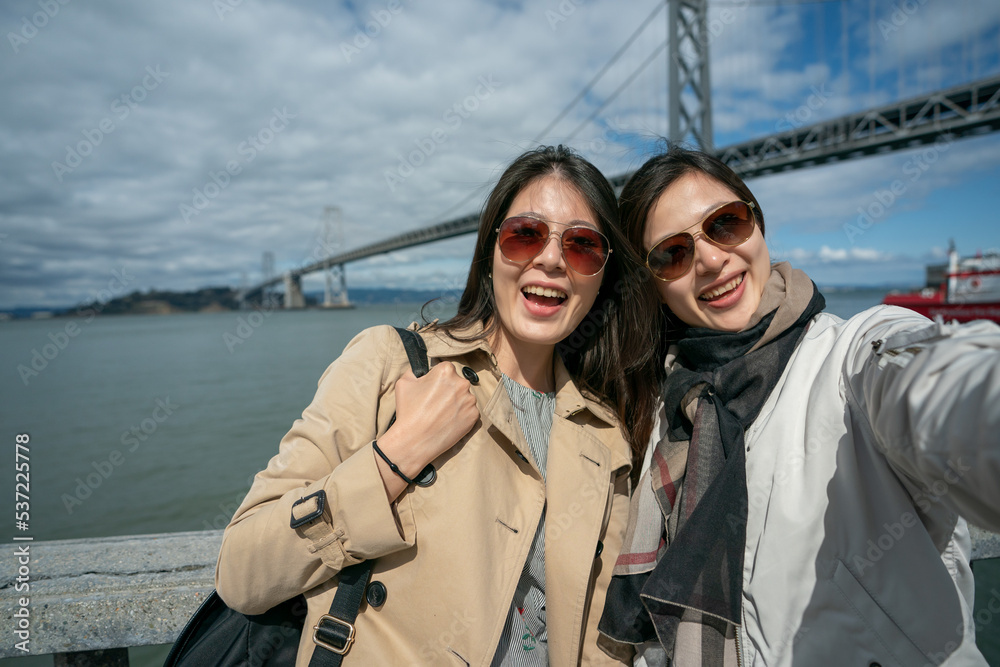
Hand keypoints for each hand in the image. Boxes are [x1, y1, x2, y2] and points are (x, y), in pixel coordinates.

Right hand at [374, 362, 478, 498]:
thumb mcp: (404, 383)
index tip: (432, 389)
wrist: (415, 441)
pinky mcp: (474, 416)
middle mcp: (462, 383)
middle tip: (436, 403)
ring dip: (456, 402)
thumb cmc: (408, 411)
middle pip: (457, 382)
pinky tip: (448, 422)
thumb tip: (420, 370)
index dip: (438, 379)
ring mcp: (470, 401)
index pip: (446, 369)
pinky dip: (461, 415)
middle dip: (449, 390)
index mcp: (446, 371)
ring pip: (464, 397)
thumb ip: (415, 371)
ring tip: (441, 414)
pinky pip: (469, 412)